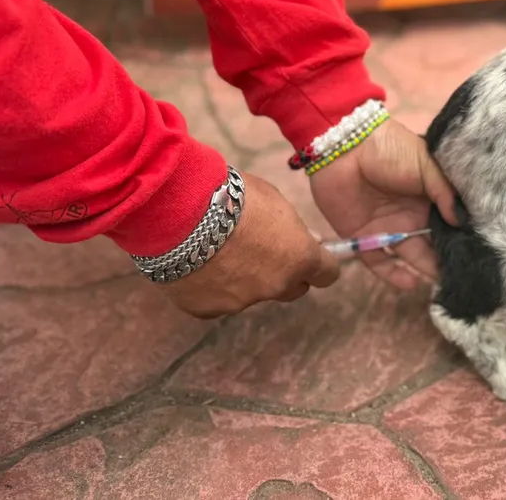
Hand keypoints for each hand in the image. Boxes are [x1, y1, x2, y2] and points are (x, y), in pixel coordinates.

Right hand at [161, 174, 340, 317]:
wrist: (179, 210)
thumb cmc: (232, 194)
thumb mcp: (274, 201)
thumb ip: (292, 229)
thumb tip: (309, 242)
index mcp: (300, 258)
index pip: (327, 274)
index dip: (318, 264)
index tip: (309, 255)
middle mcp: (276, 286)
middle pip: (292, 289)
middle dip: (283, 273)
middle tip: (261, 250)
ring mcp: (241, 303)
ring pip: (250, 294)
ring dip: (242, 278)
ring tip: (217, 249)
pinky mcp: (207, 310)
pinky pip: (215, 300)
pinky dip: (210, 286)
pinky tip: (195, 262)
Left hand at [310, 118, 457, 288]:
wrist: (344, 145)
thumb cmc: (390, 149)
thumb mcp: (426, 164)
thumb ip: (445, 193)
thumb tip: (462, 223)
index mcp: (428, 199)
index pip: (448, 225)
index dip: (462, 239)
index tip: (480, 255)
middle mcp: (410, 217)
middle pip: (432, 245)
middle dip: (448, 260)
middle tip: (467, 278)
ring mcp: (387, 228)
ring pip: (410, 256)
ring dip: (425, 271)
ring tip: (443, 286)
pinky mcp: (362, 237)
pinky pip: (379, 262)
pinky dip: (394, 275)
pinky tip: (412, 284)